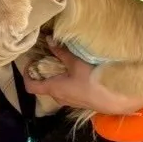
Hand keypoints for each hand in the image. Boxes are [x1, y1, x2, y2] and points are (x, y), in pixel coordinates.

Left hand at [22, 45, 140, 114]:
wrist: (116, 99)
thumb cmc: (93, 80)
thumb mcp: (76, 63)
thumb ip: (62, 52)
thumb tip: (49, 40)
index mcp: (53, 88)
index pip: (30, 86)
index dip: (26, 74)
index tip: (28, 62)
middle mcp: (58, 97)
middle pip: (43, 86)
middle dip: (42, 72)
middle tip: (45, 57)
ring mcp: (70, 101)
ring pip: (56, 88)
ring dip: (55, 76)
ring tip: (61, 61)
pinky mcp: (80, 101)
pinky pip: (67, 90)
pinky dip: (66, 80)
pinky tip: (76, 71)